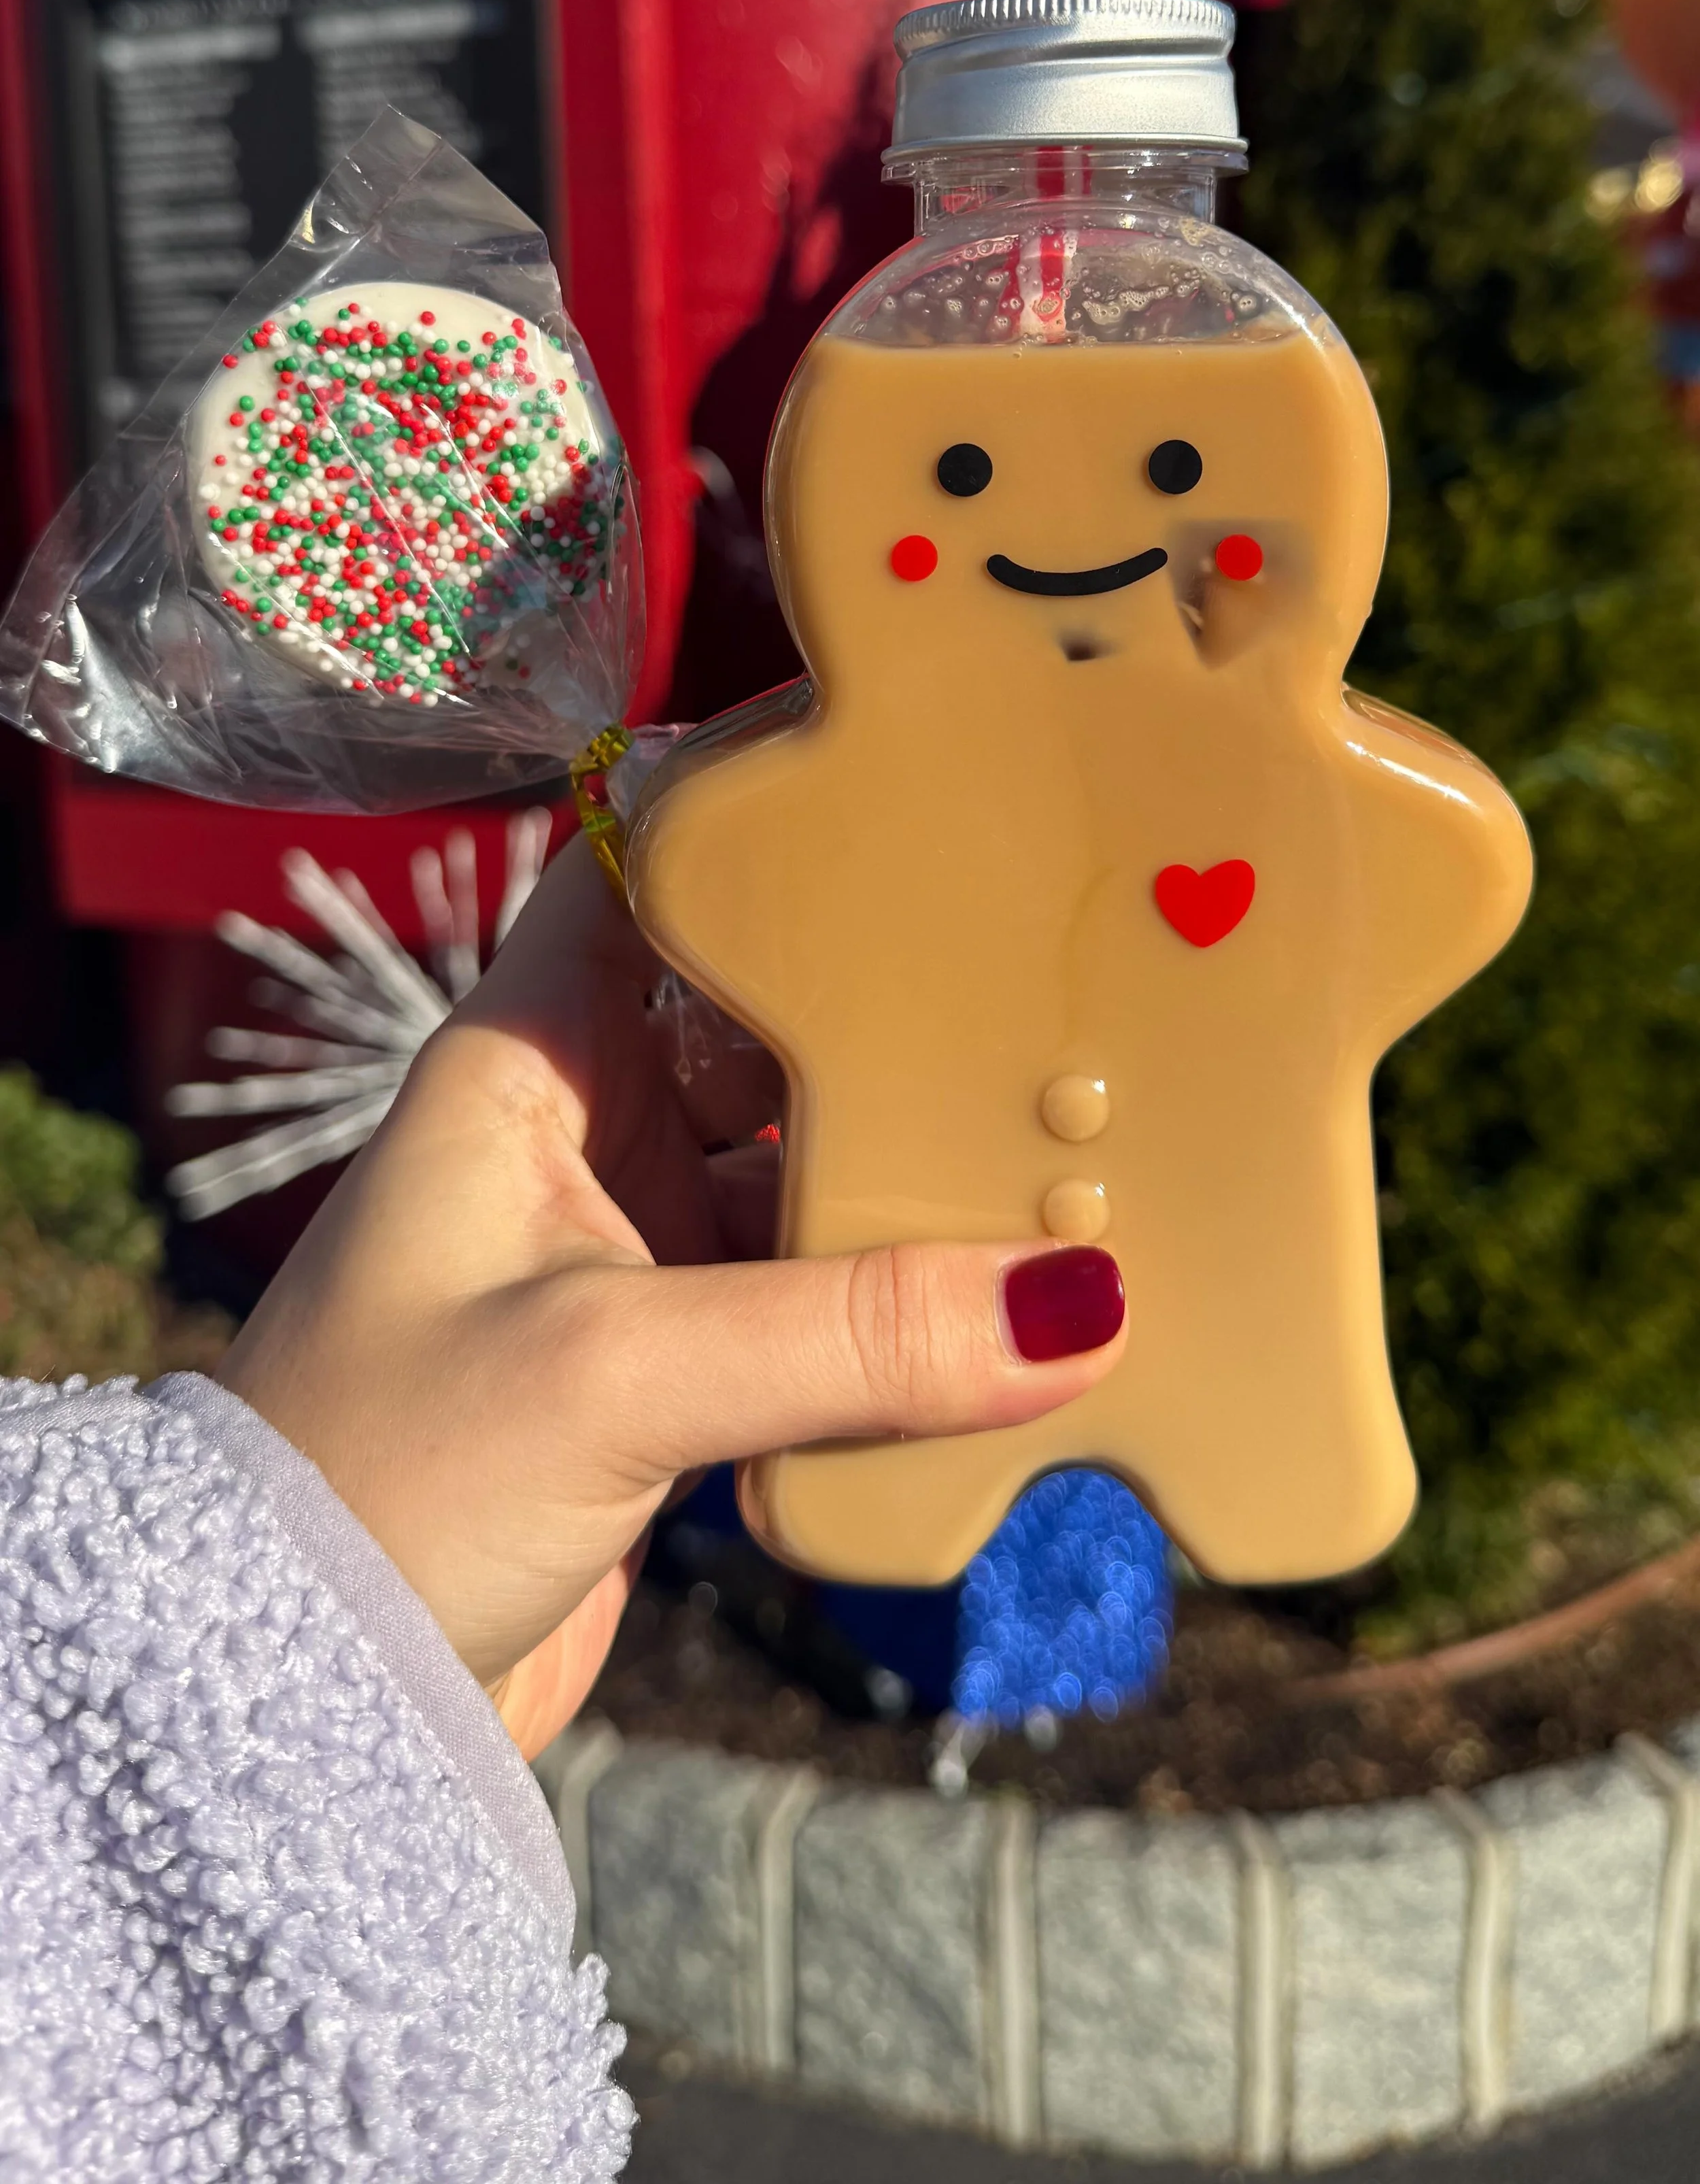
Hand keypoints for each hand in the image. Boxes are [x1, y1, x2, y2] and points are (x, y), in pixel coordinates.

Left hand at [217, 839, 1127, 1758]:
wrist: (297, 1697)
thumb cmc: (390, 1477)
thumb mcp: (616, 1372)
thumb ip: (846, 1332)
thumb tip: (1077, 1306)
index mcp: (527, 1066)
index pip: (644, 875)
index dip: (761, 815)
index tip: (914, 789)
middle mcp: (577, 1139)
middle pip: (762, 1033)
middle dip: (896, 1027)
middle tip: (1065, 998)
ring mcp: (625, 1259)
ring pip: (801, 1180)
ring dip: (915, 1190)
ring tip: (1083, 1159)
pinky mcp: (665, 1379)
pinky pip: (812, 1312)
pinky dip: (899, 1317)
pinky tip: (1020, 1317)